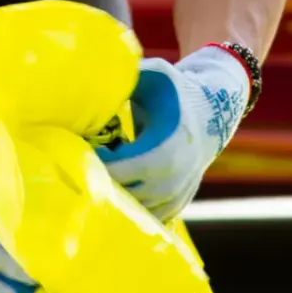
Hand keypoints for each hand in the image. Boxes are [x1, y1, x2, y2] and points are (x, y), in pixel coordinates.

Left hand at [95, 46, 250, 222]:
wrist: (211, 113)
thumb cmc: (173, 91)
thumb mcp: (152, 75)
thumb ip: (124, 77)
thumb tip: (93, 79)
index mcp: (164, 148)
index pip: (120, 169)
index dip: (95, 163)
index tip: (81, 149)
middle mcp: (173, 178)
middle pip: (124, 194)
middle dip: (100, 181)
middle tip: (80, 166)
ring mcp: (177, 195)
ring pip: (135, 210)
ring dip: (113, 196)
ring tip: (97, 175)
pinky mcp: (177, 204)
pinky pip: (147, 218)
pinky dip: (130, 209)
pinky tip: (115, 190)